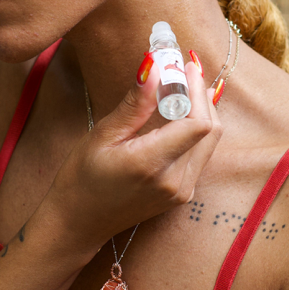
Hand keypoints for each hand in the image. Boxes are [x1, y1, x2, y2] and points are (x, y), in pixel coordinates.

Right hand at [45, 56, 221, 251]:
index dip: (196, 90)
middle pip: (210, 129)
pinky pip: (201, 154)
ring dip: (202, 110)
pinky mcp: (182, 194)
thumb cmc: (82, 179)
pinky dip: (197, 130)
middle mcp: (175, 181)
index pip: (197, 123)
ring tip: (186, 84)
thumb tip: (155, 68)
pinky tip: (183, 111)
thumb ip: (134, 104)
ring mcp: (182, 191)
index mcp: (152, 165)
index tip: (186, 66)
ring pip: (210, 141)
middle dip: (201, 95)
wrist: (78, 223)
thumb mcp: (103, 135)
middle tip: (187, 69)